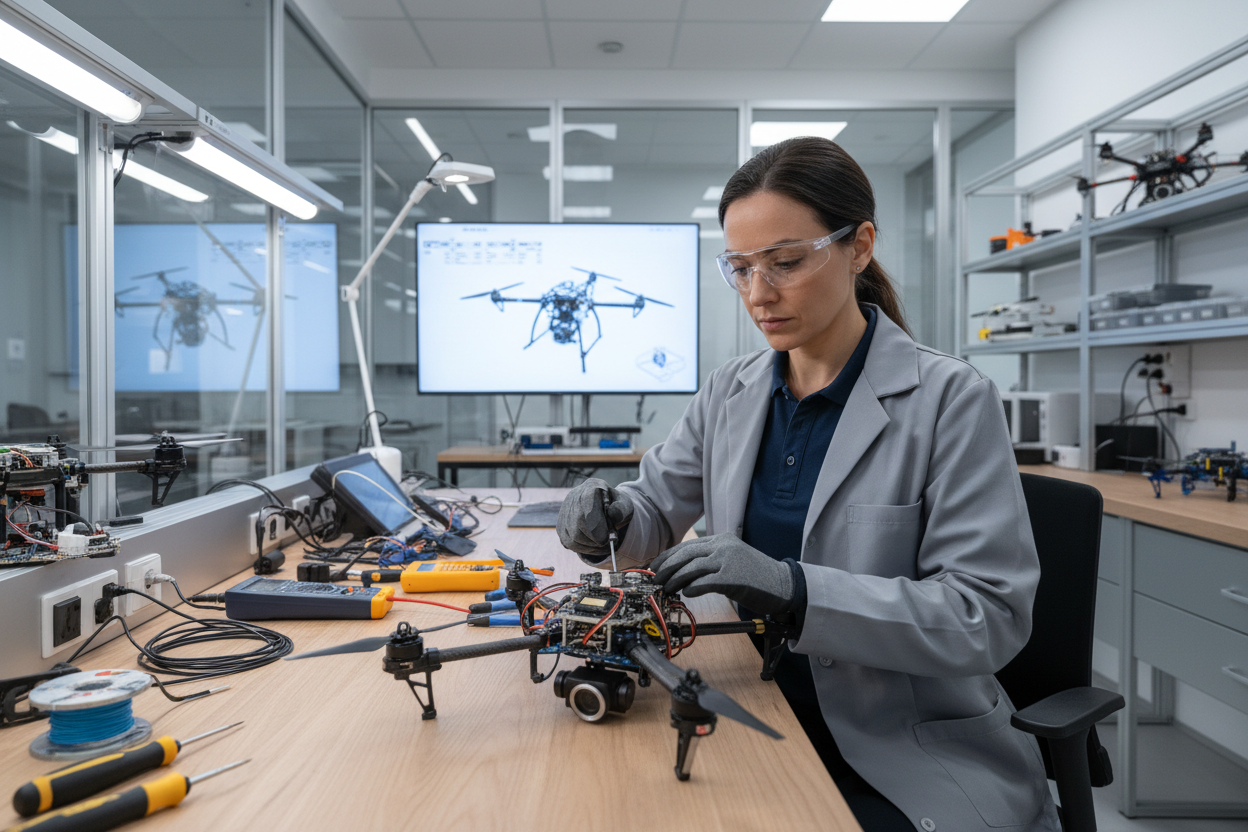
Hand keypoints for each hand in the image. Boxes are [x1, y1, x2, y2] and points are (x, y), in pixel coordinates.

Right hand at [556, 478, 633, 557]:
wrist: (607, 510)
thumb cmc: (617, 507)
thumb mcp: (625, 505)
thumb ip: (621, 509)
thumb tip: (612, 514)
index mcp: (591, 487)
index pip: (587, 504)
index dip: (596, 524)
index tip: (606, 539)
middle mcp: (574, 496)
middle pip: (578, 522)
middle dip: (594, 538)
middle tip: (607, 544)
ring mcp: (565, 511)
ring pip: (572, 535)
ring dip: (589, 546)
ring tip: (603, 546)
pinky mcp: (561, 525)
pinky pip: (568, 542)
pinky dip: (582, 549)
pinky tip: (593, 547)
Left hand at [650, 533, 800, 618]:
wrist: (784, 585)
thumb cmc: (757, 576)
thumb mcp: (732, 559)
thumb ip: (711, 560)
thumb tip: (682, 572)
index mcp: (722, 539)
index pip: (687, 545)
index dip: (668, 556)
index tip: (656, 566)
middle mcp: (724, 546)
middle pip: (686, 554)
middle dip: (667, 567)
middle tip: (656, 579)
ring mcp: (728, 560)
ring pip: (692, 567)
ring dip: (675, 579)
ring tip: (667, 588)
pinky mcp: (732, 577)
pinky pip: (705, 582)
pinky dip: (692, 587)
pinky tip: (686, 593)